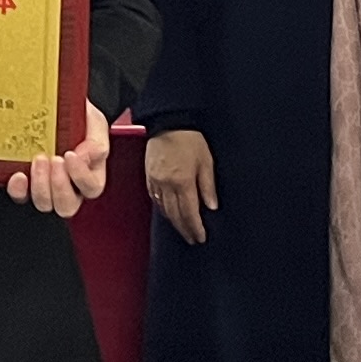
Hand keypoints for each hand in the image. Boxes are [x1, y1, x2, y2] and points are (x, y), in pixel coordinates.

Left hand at [11, 96, 110, 218]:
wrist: (59, 109)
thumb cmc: (79, 120)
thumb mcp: (94, 123)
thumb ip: (95, 140)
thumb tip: (87, 155)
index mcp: (90, 176)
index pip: (91, 187)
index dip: (81, 175)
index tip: (71, 154)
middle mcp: (69, 188)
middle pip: (67, 205)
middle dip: (60, 184)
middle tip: (55, 159)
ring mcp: (46, 189)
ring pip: (45, 204)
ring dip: (41, 185)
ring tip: (38, 160)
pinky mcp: (25, 186)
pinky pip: (20, 197)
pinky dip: (18, 189)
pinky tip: (19, 175)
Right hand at [141, 124, 213, 243]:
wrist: (168, 122)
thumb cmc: (190, 139)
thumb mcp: (206, 161)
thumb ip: (208, 186)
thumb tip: (211, 206)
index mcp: (182, 182)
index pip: (189, 213)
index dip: (195, 228)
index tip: (200, 237)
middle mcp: (166, 185)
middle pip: (175, 215)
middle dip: (184, 229)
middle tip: (192, 239)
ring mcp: (155, 181)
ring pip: (163, 209)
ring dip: (173, 221)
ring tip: (182, 228)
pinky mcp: (149, 176)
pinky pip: (154, 198)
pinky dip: (162, 208)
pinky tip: (168, 212)